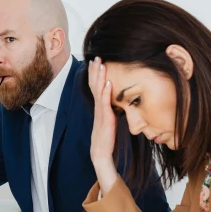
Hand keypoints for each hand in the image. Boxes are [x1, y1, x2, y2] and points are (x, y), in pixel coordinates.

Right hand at [88, 57, 117, 193]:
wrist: (101, 154)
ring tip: (101, 64)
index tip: (96, 62)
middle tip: (95, 57)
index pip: (96, 87)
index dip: (96, 75)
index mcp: (100, 108)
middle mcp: (98, 108)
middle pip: (94, 85)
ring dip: (100, 77)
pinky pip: (104, 103)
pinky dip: (106, 92)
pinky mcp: (105, 119)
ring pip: (98, 91)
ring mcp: (100, 113)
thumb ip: (111, 111)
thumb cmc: (106, 139)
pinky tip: (108, 83)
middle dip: (95, 71)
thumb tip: (116, 103)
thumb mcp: (109, 121)